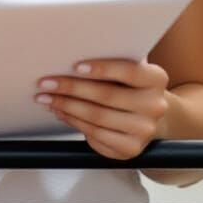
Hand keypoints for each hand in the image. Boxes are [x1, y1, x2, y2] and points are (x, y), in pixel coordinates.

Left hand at [34, 59, 169, 160]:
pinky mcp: (131, 149)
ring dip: (67, 106)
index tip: (75, 66)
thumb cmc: (129, 85)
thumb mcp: (127, 68)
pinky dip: (74, 122)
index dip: (102, 68)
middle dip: (71, 88)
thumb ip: (111, 59)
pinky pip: (96, 135)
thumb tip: (72, 52)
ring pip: (97, 117)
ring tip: (47, 98)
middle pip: (107, 96)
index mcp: (156, 79)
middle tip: (46, 83)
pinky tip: (61, 112)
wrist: (146, 115)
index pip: (129, 70)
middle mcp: (155, 106)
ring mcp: (144, 130)